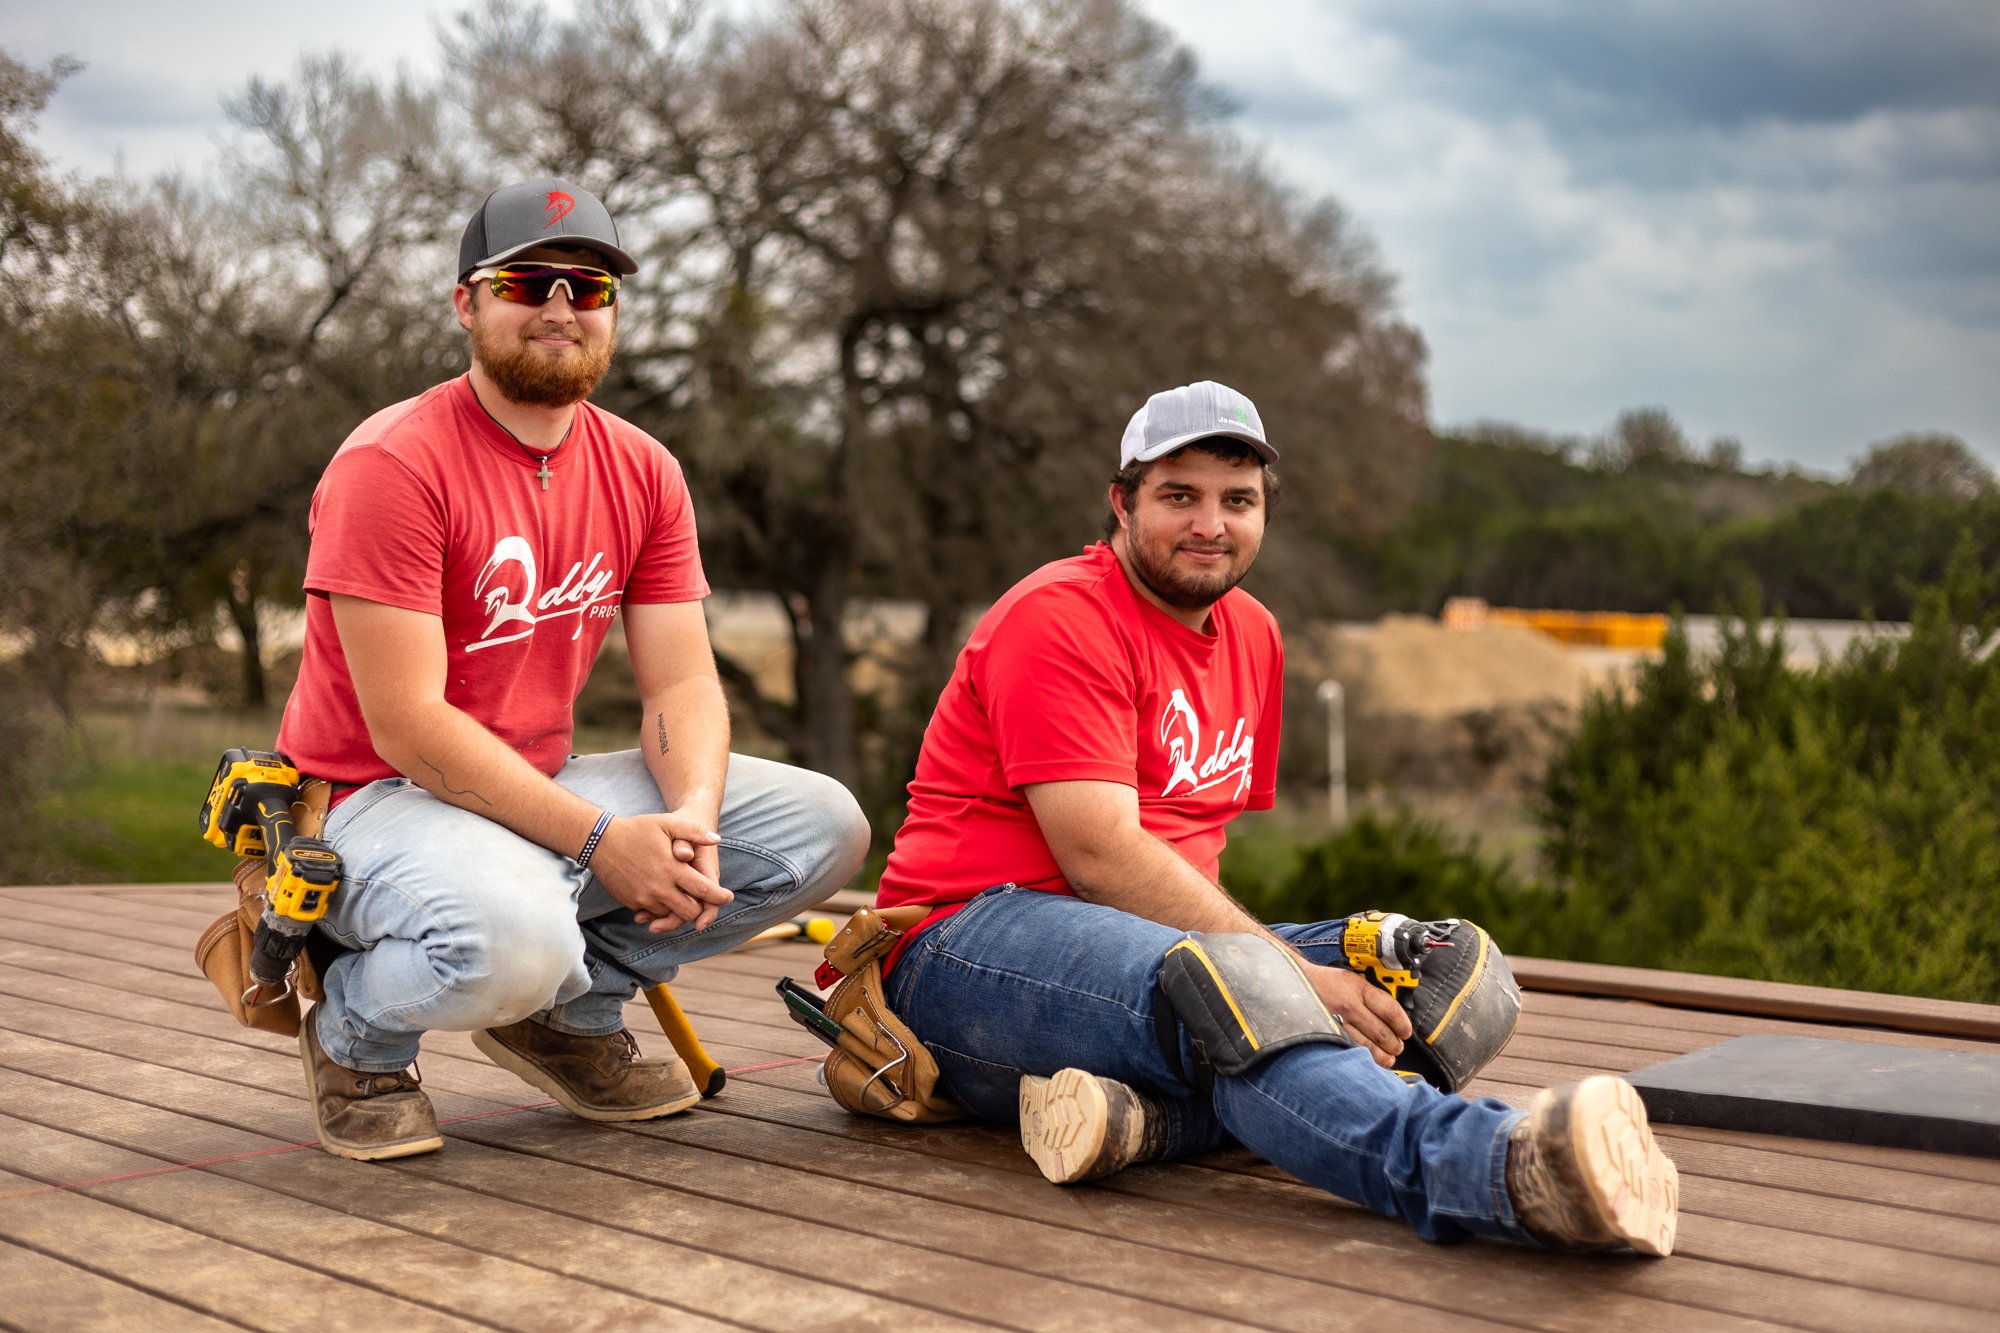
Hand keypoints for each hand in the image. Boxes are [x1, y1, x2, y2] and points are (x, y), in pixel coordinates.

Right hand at [586, 811, 731, 932]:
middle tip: (705, 900)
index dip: (719, 896)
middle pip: (690, 911)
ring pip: (672, 915)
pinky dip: (662, 909)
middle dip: (700, 907)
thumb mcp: (667, 822)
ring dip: (680, 909)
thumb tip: (716, 839)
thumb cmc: (637, 830)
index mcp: (672, 869)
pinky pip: (654, 913)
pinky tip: (666, 898)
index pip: (704, 891)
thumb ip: (693, 831)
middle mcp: (660, 888)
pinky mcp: (632, 902)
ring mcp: (644, 898)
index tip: (728, 897)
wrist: (600, 842)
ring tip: (686, 898)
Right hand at [1304, 963, 1412, 1067]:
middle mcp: (1349, 1006)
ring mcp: (1338, 1023)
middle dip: (1395, 1044)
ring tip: (1389, 1058)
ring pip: (1368, 1047)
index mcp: (1359, 989)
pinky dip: (1364, 1058)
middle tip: (1398, 1047)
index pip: (1390, 1011)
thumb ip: (1372, 996)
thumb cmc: (1327, 982)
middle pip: (1382, 1032)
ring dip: (1383, 1055)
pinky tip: (1369, 1060)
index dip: (1403, 1025)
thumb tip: (1394, 1016)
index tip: (1406, 1032)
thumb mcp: (1353, 980)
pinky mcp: (1329, 1034)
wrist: (1297, 982)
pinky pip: (1351, 1050)